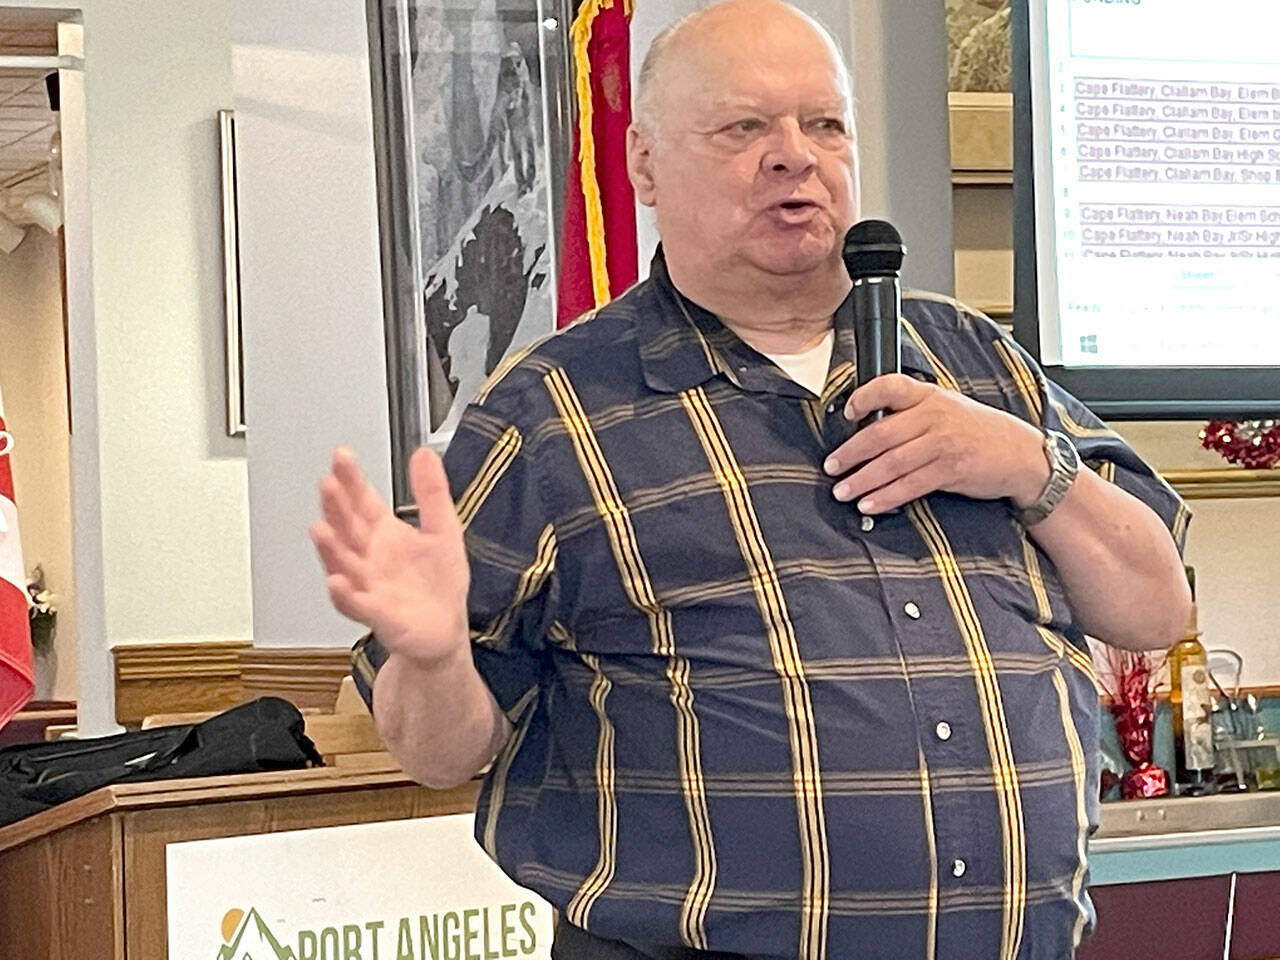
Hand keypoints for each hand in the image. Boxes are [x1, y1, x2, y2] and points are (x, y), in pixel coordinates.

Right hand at [311, 446, 469, 668]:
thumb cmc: (439, 584)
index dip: (351, 480)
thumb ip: (431, 492)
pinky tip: (338, 582)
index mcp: (384, 533)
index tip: (341, 457)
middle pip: (347, 527)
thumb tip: (424, 453)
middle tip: (327, 484)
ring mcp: (368, 585)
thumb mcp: (444, 529)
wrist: (445, 631)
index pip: (362, 501)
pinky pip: (357, 604)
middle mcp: (369, 557)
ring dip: (330, 548)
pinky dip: (346, 594)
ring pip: (343, 563)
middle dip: (335, 507)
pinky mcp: (377, 615)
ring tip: (320, 529)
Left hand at [822, 374, 1048, 513]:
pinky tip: (870, 505)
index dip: (863, 397)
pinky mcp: (952, 469)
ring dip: (862, 480)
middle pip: (881, 433)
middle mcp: (934, 416)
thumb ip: (912, 414)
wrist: (1022, 455)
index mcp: (930, 395)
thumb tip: (867, 429)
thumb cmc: (979, 433)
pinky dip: (886, 497)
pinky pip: (910, 485)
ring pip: (892, 463)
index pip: (890, 386)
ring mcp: (943, 443)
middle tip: (831, 466)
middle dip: (850, 453)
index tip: (846, 413)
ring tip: (843, 491)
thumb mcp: (948, 409)